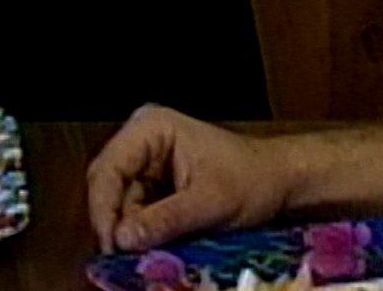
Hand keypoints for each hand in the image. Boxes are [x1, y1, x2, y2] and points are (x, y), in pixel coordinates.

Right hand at [86, 104, 290, 253]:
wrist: (279, 181)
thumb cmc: (253, 179)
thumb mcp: (210, 202)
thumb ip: (165, 219)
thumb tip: (123, 239)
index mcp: (152, 127)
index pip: (107, 169)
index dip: (103, 209)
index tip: (112, 244)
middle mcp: (142, 140)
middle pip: (106, 186)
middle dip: (115, 222)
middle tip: (124, 255)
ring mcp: (147, 162)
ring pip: (119, 204)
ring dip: (130, 230)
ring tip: (149, 251)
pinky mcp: (154, 184)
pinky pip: (135, 212)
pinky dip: (142, 231)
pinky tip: (156, 243)